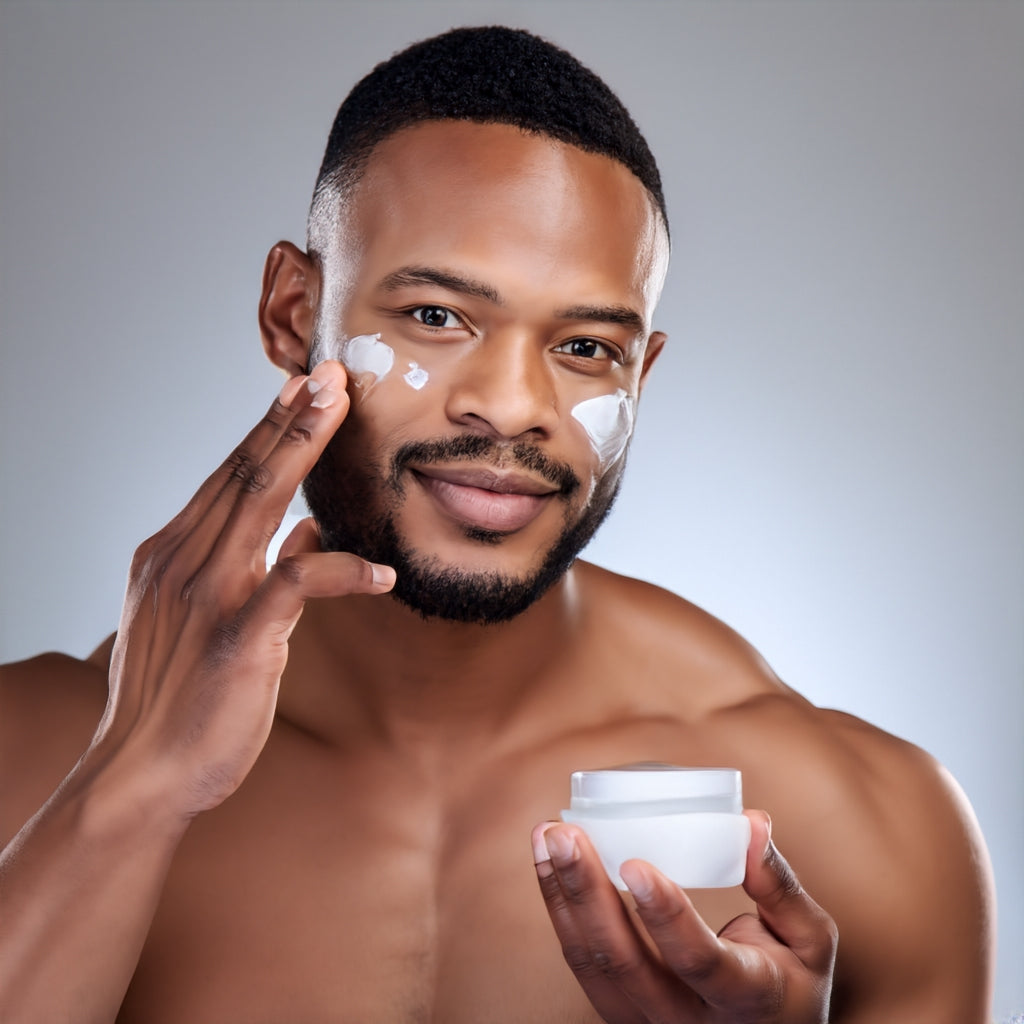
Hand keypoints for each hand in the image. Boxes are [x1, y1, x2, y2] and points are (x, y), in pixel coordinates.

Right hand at [92, 360, 394, 817]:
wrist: (141, 773)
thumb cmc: (182, 695)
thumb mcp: (209, 618)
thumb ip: (257, 569)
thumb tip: (309, 531)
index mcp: (173, 553)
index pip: (227, 476)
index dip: (268, 429)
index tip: (301, 388)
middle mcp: (182, 561)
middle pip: (243, 472)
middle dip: (289, 417)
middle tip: (327, 371)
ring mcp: (207, 595)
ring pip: (259, 502)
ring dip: (303, 448)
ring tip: (341, 406)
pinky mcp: (236, 637)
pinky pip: (296, 585)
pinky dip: (342, 571)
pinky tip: (382, 574)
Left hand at [533, 811, 836, 1022]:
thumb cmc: (792, 985)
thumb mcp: (811, 941)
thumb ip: (780, 884)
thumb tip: (751, 819)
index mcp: (746, 999)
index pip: (698, 961)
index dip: (665, 915)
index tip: (634, 863)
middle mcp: (688, 1022)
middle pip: (625, 964)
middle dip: (586, 892)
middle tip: (564, 831)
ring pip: (592, 967)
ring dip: (561, 897)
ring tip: (546, 836)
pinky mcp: (623, 1013)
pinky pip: (584, 966)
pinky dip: (561, 912)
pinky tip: (549, 867)